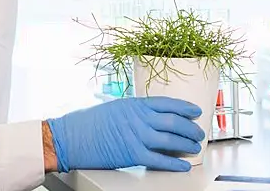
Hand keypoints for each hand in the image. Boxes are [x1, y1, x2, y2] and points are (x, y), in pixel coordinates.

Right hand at [45, 97, 204, 172]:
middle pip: (174, 122)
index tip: (195, 111)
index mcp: (135, 104)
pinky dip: (175, 163)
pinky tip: (184, 164)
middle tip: (199, 132)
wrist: (70, 137)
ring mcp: (137, 136)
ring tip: (195, 146)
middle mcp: (138, 118)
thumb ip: (135, 111)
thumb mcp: (115, 107)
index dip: (185, 107)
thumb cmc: (88, 122)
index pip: (167, 103)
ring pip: (171, 140)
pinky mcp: (132, 155)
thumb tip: (152, 117)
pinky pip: (159, 160)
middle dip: (190, 128)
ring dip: (186, 144)